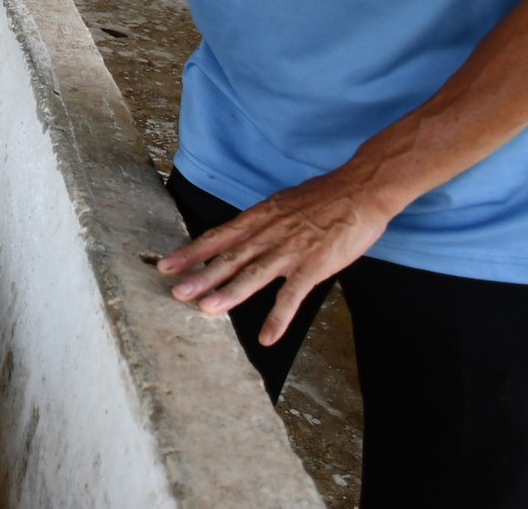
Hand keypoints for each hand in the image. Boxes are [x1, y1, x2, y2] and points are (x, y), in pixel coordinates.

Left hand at [157, 167, 400, 344]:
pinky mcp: (315, 265)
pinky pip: (293, 295)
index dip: (191, 252)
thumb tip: (241, 234)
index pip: (218, 236)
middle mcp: (269, 233)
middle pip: (229, 256)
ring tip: (206, 310)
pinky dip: (279, 317)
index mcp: (260, 218)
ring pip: (254, 273)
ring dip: (229, 293)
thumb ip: (261, 222)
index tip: (166, 265)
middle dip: (200, 275)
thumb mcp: (282, 204)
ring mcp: (291, 250)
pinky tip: (268, 337)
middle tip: (176, 292)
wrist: (360, 190)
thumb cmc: (323, 197)